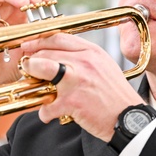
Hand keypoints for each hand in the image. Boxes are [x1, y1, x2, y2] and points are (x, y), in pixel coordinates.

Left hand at [20, 32, 143, 140]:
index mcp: (92, 51)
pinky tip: (48, 114)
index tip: (28, 46)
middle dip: (31, 59)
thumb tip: (58, 56)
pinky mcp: (72, 101)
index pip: (58, 37)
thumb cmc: (115, 95)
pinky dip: (45, 112)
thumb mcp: (103, 66)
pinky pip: (47, 104)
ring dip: (31, 74)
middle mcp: (84, 62)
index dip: (38, 40)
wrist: (128, 118)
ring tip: (31, 83)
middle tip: (26, 67)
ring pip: (41, 67)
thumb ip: (82, 58)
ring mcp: (77, 80)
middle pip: (47, 51)